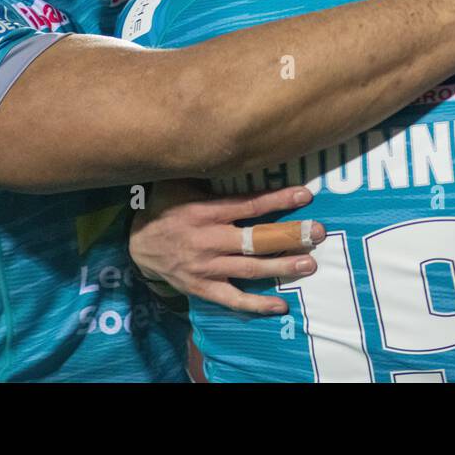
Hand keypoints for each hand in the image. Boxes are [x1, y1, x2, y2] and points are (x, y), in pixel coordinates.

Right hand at [129, 179, 325, 314]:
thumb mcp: (178, 183)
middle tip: (318, 233)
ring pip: (249, 269)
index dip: (278, 200)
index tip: (305, 196)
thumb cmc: (165, 208)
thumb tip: (233, 148)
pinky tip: (280, 306)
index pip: (248, 205)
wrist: (137, 246)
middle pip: (255, 240)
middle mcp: (208, 240)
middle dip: (289, 236)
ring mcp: (206, 267)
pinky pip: (233, 299)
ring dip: (281, 266)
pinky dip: (256, 305)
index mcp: (205, 212)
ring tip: (309, 264)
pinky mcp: (202, 288)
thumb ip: (207, 174)